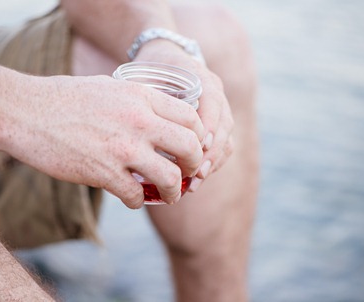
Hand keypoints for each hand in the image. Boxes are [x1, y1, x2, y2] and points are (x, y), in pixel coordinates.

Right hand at [6, 75, 204, 207]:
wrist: (25, 111)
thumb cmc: (65, 98)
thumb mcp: (111, 87)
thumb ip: (139, 102)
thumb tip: (160, 118)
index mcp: (142, 96)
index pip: (191, 117)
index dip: (199, 137)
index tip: (192, 149)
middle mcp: (139, 121)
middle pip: (190, 147)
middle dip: (195, 166)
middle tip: (188, 174)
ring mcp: (122, 148)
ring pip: (170, 178)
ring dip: (173, 192)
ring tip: (169, 196)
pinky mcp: (103, 172)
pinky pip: (136, 195)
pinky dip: (138, 201)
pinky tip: (132, 199)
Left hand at [135, 41, 234, 188]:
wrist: (164, 57)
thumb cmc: (150, 68)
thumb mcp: (145, 76)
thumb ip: (144, 95)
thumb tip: (136, 128)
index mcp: (200, 76)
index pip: (213, 100)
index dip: (208, 124)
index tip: (198, 146)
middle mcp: (215, 91)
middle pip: (224, 123)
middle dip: (211, 152)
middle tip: (195, 174)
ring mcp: (219, 107)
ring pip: (226, 137)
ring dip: (213, 161)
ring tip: (194, 183)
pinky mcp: (217, 121)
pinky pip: (224, 144)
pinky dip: (213, 162)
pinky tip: (198, 178)